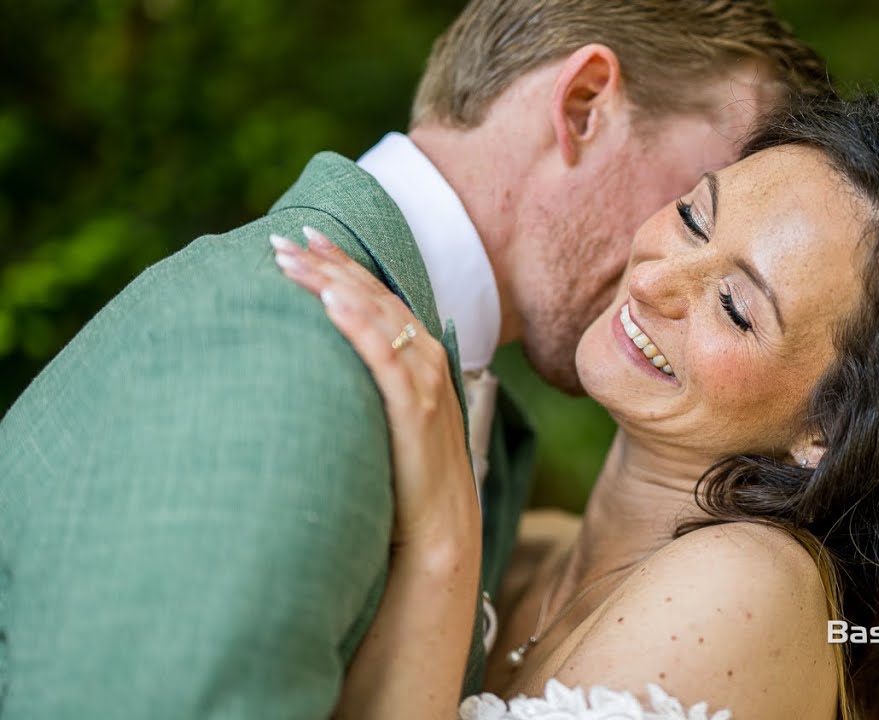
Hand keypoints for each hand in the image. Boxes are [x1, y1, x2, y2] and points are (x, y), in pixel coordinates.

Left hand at [270, 227, 477, 549]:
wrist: (440, 539)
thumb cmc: (408, 486)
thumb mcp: (388, 426)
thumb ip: (370, 392)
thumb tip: (323, 374)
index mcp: (422, 361)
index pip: (377, 299)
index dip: (341, 267)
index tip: (304, 241)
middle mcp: (428, 361)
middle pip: (374, 298)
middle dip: (328, 265)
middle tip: (283, 238)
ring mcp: (425, 384)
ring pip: (378, 317)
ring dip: (335, 284)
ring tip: (293, 260)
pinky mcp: (416, 411)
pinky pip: (385, 358)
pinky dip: (358, 325)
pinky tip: (329, 302)